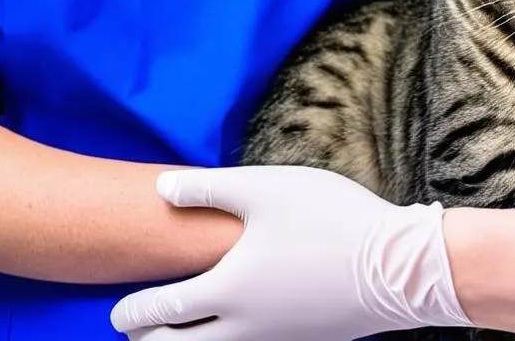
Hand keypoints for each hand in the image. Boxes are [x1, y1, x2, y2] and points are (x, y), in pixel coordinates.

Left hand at [109, 165, 471, 340]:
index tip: (117, 312)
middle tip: (134, 335)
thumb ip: (208, 189)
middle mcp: (245, 326)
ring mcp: (277, 337)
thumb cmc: (328, 220)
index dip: (134, 312)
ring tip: (176, 335)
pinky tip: (236, 323)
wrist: (397, 266)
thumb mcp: (265, 189)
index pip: (163, 312)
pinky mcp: (305, 337)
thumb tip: (162, 189)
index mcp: (228, 290)